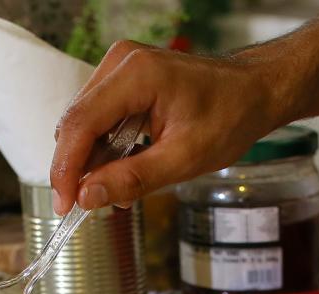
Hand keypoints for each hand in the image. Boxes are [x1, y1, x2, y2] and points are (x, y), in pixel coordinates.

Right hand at [50, 42, 291, 215]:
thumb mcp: (184, 159)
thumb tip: (87, 197)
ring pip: (84, 123)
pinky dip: (106, 147)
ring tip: (119, 188)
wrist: (254, 91)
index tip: (65, 206)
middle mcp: (121, 62)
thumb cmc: (229, 116)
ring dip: (94, 159)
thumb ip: (132, 178)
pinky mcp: (124, 78)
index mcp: (136, 74)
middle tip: (92, 204)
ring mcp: (120, 67)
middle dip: (79, 167)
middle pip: (76, 122)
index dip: (66, 169)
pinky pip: (99, 118)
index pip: (80, 124)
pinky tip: (124, 167)